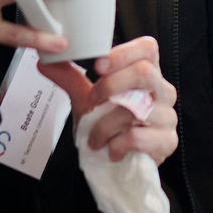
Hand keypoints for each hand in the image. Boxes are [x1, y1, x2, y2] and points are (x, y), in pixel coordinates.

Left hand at [39, 36, 179, 164]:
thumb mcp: (88, 100)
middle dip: (110, 86)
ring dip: (105, 126)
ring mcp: (167, 115)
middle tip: (91, 102)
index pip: (147, 48)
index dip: (123, 53)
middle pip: (144, 72)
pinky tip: (111, 150)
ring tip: (95, 138)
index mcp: (147, 74)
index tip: (97, 65)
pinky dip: (116, 145)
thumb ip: (70, 79)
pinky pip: (137, 136)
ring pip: (136, 109)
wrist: (119, 164)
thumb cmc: (110, 127)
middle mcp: (162, 91)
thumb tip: (45, 61)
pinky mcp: (167, 140)